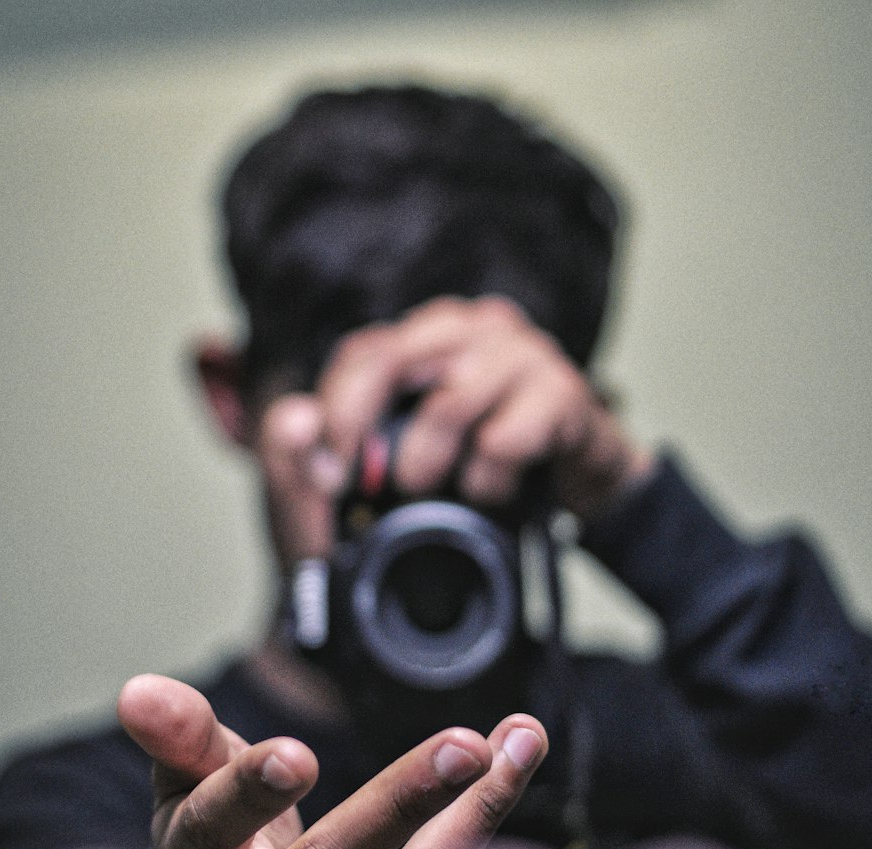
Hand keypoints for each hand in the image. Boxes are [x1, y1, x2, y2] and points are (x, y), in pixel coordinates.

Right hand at [117, 673, 547, 848]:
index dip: (249, 794)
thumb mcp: (187, 793)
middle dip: (396, 805)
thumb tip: (136, 691)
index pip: (213, 830)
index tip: (294, 755)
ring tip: (513, 740)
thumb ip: (179, 739)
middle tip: (464, 745)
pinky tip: (518, 753)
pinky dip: (487, 817)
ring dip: (470, 813)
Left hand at [318, 295, 653, 517]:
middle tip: (356, 485)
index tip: (327, 476)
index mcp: (423, 339)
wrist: (576, 496)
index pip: (358, 356)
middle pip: (388, 361)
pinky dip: (487, 480)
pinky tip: (491, 492)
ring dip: (429, 463)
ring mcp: (518, 354)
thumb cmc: (476, 476)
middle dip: (361, 432)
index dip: (334, 415)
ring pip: (448, 402)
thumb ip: (321, 452)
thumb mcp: (386, 475)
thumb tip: (295, 418)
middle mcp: (467, 330)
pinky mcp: (561, 392)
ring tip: (428, 492)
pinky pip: (506, 437)